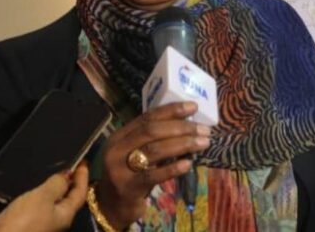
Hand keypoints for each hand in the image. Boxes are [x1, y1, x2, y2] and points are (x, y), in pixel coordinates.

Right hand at [0, 163, 89, 231]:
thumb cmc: (26, 219)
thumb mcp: (44, 197)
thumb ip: (57, 185)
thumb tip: (68, 174)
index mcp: (66, 215)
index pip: (80, 194)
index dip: (83, 177)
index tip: (83, 161)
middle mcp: (56, 220)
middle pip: (68, 198)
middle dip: (70, 182)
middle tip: (69, 163)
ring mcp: (40, 222)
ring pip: (52, 201)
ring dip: (53, 187)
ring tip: (52, 170)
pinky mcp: (25, 221)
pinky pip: (37, 204)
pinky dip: (39, 193)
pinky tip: (33, 185)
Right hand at [95, 102, 210, 228]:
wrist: (111, 207)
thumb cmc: (130, 176)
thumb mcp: (135, 154)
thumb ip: (152, 140)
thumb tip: (186, 125)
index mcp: (120, 136)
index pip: (147, 117)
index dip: (171, 110)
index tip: (193, 107)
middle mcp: (117, 149)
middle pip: (151, 131)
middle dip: (180, 127)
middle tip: (203, 129)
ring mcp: (120, 168)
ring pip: (154, 150)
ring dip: (182, 144)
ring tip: (202, 143)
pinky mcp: (128, 187)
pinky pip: (153, 175)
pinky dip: (172, 168)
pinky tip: (188, 164)